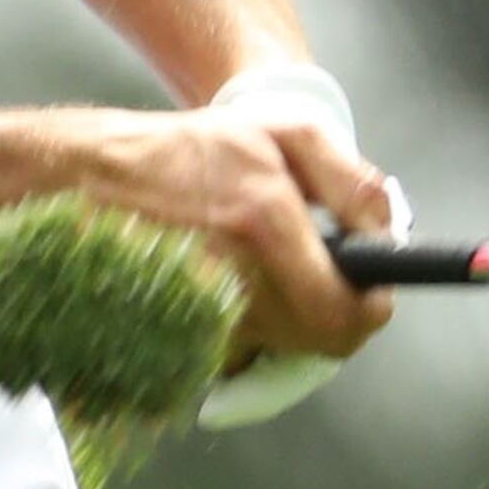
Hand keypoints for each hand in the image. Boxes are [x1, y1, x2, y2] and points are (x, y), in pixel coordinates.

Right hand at [77, 103, 395, 364]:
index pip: (343, 312)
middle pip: (320, 342)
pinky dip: (256, 329)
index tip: (372, 291)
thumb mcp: (288, 134)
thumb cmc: (197, 150)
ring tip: (271, 268)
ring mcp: (202, 314)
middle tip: (325, 272)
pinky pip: (244, 353)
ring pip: (285, 349)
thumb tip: (389, 236)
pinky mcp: (179, 334)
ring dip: (295, 319)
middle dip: (336, 312)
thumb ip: (352, 183)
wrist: (98, 175)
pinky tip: (240, 287)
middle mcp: (233, 279)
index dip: (370, 309)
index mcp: (265, 223)